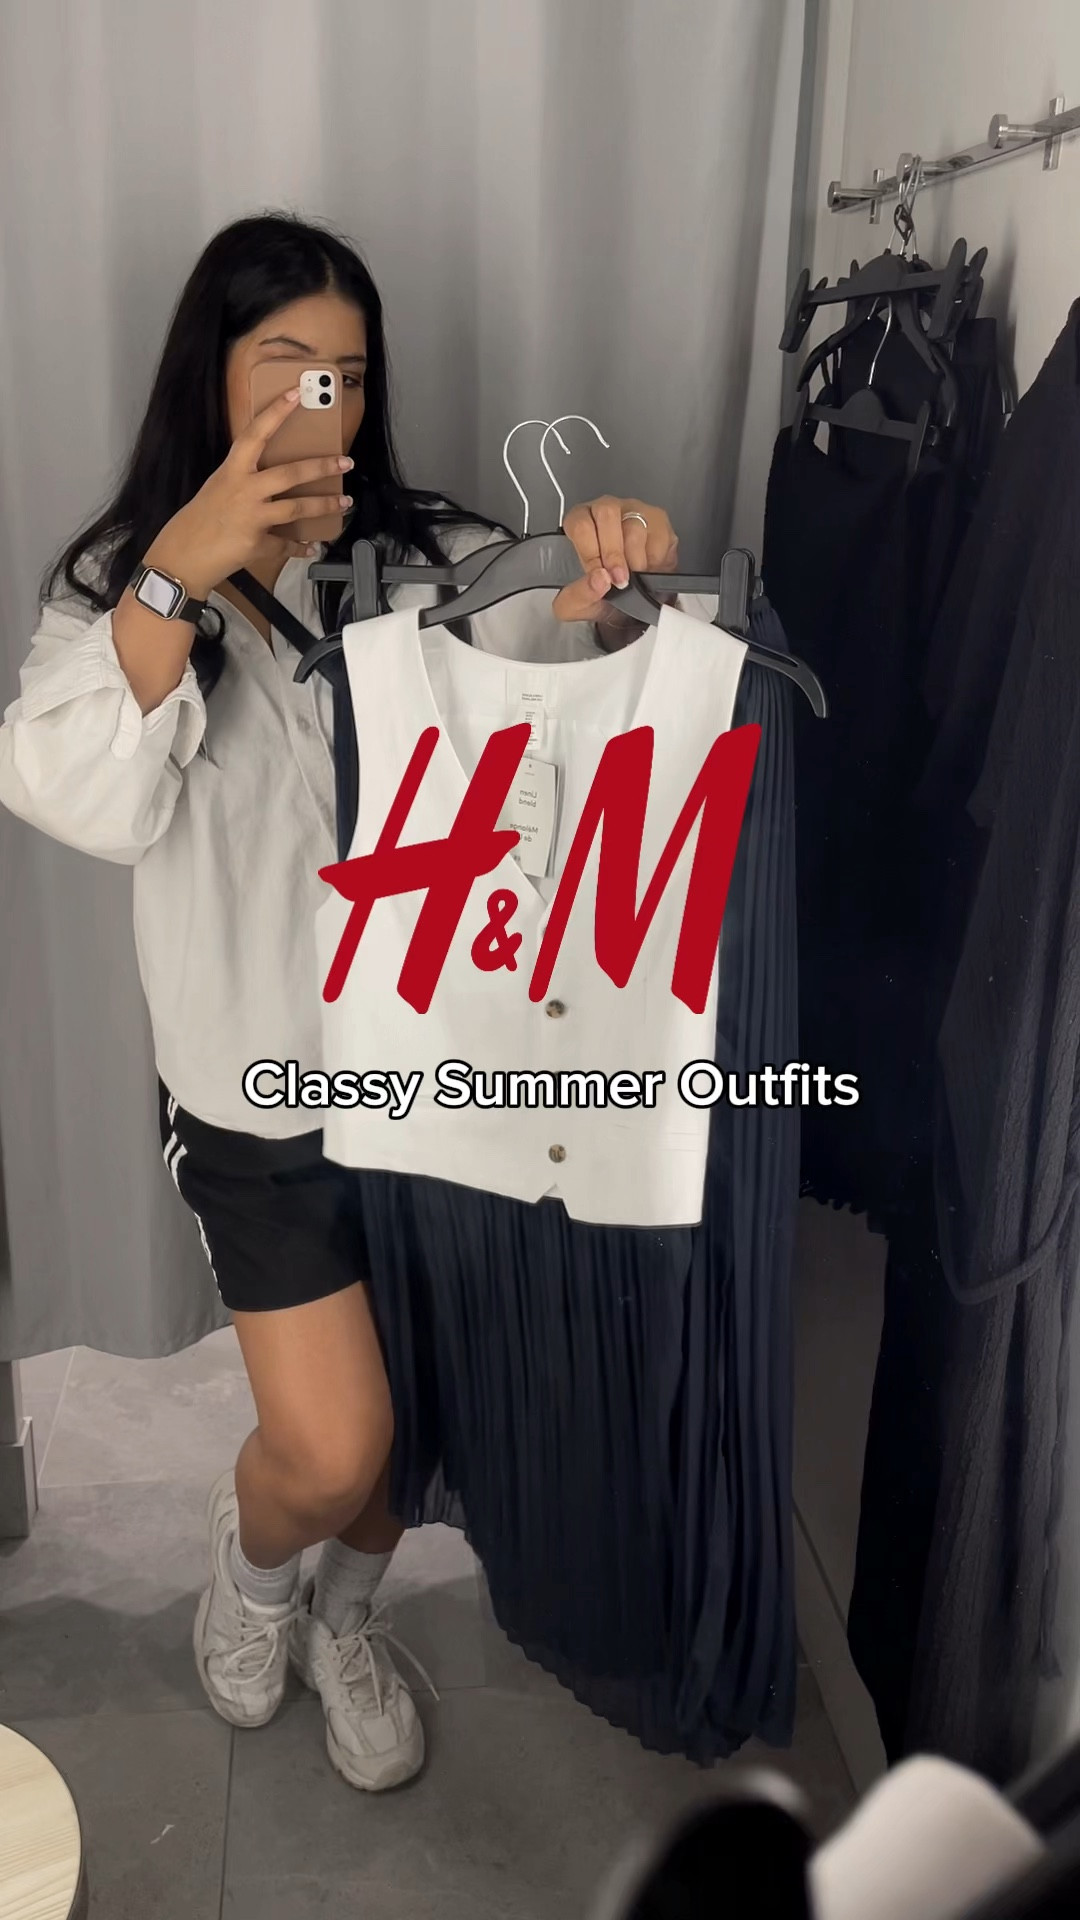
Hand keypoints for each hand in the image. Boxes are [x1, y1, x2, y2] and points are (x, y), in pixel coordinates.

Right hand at [144, 388, 354, 596]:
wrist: (181, 556)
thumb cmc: (199, 520)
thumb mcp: (219, 488)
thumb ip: (244, 479)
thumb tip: (274, 477)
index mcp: (232, 471)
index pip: (256, 433)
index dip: (276, 412)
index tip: (296, 393)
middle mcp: (243, 490)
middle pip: (290, 473)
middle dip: (322, 466)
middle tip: (346, 461)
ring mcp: (251, 517)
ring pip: (296, 508)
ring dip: (324, 505)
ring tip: (344, 502)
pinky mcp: (256, 544)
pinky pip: (285, 545)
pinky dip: (300, 547)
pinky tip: (311, 546)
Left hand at [552, 497, 678, 624]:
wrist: (630, 603)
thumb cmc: (601, 593)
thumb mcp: (577, 605)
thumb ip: (578, 596)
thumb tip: (599, 581)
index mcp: (579, 522)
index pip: (580, 525)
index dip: (590, 552)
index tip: (599, 577)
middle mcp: (605, 510)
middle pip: (607, 513)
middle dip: (614, 553)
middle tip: (620, 579)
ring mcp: (633, 510)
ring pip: (635, 524)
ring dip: (636, 560)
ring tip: (635, 578)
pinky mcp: (658, 520)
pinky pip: (659, 534)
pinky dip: (656, 559)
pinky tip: (649, 569)